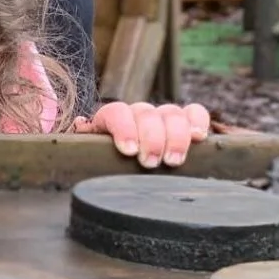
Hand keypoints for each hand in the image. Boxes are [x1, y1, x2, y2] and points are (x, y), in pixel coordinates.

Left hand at [73, 101, 209, 168]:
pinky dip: (198, 122)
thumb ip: (84, 145)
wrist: (119, 166)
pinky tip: (198, 137)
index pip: (117, 112)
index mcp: (111, 119)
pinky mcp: (183, 124)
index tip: (129, 151)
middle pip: (147, 114)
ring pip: (171, 113)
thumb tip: (80, 123)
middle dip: (151, 139)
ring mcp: (161, 117)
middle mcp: (137, 114)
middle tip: (151, 163)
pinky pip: (194, 113)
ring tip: (172, 161)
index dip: (124, 128)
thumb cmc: (103, 164)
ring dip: (175, 137)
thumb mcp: (90, 157)